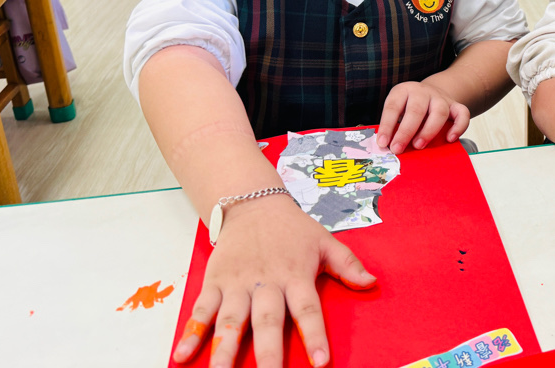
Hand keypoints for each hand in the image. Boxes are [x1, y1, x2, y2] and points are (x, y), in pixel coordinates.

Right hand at [172, 196, 375, 367]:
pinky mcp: (214, 282)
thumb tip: (372, 283)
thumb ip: (348, 264)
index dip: (314, 335)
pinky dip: (191, 333)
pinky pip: (202, 310)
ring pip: (231, 321)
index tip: (320, 362)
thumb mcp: (325, 241)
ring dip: (224, 351)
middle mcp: (266, 283)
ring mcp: (237, 284)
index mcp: (295, 275)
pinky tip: (181, 356)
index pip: (308, 309)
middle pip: (267, 322)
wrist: (253, 203)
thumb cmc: (292, 229)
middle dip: (268, 354)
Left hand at [376, 81, 469, 153]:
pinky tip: (450, 139)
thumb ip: (393, 126)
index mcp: (403, 91)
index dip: (387, 126)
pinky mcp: (455, 106)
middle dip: (406, 132)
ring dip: (428, 131)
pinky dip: (458, 127)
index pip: (393, 107)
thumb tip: (387, 147)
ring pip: (439, 112)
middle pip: (416, 110)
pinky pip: (462, 114)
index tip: (383, 143)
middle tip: (398, 149)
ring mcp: (440, 98)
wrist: (430, 93)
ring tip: (419, 146)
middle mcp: (422, 92)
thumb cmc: (409, 108)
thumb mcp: (397, 110)